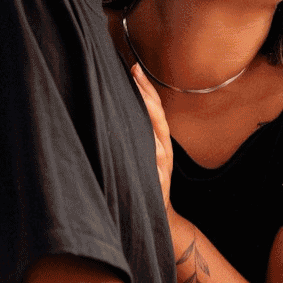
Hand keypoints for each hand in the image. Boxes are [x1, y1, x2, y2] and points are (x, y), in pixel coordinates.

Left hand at [131, 64, 173, 204]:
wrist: (161, 215)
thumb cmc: (149, 182)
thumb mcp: (145, 157)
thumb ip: (138, 137)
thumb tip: (119, 112)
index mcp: (160, 141)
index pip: (154, 109)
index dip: (146, 89)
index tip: (134, 68)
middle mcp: (163, 150)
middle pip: (157, 117)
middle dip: (147, 95)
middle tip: (135, 73)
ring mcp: (162, 166)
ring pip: (156, 138)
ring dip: (150, 118)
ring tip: (141, 98)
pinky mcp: (157, 184)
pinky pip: (154, 167)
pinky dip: (152, 154)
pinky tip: (148, 143)